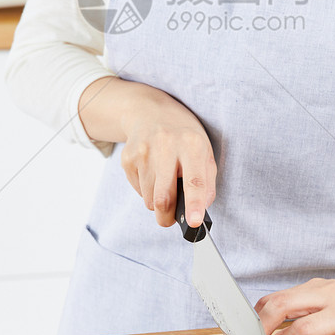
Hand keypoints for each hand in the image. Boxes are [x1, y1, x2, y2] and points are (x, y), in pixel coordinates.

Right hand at [118, 88, 216, 228]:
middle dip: (167, 217)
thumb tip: (200, 210)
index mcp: (192, 144)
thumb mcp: (204, 151)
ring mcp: (143, 151)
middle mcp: (166, 145)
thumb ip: (207, 182)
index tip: (194, 222)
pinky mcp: (127, 157)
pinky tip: (152, 172)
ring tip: (165, 183)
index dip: (194, 204)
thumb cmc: (183, 136)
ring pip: (149, 199)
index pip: (194, 180)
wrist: (150, 112)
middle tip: (171, 220)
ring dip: (158, 201)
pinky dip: (147, 190)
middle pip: (163, 198)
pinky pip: (138, 191)